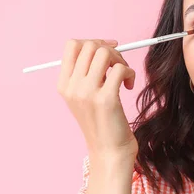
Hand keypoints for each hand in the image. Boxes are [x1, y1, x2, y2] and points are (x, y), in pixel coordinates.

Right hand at [57, 39, 137, 168]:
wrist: (109, 151)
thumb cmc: (102, 122)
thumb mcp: (85, 97)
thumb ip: (87, 73)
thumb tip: (104, 45)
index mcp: (63, 84)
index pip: (72, 45)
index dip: (93, 42)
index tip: (109, 49)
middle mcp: (72, 87)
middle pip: (89, 45)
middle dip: (109, 50)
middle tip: (119, 65)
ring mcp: (87, 93)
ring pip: (104, 53)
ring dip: (120, 60)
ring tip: (124, 76)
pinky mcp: (106, 99)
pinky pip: (120, 69)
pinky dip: (129, 73)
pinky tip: (129, 86)